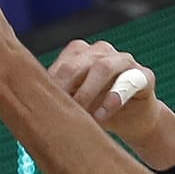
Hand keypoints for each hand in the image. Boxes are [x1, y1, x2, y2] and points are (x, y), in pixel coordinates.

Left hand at [47, 40, 162, 144]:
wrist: (134, 121)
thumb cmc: (98, 111)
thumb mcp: (75, 104)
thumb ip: (59, 98)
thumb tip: (30, 108)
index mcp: (80, 54)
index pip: (61, 66)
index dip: (51, 87)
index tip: (42, 110)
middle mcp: (102, 51)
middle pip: (78, 65)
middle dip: (67, 90)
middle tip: (59, 114)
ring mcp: (125, 60)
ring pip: (103, 67)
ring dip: (89, 93)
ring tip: (83, 116)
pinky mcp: (145, 75)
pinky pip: (130, 81)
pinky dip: (115, 97)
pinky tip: (104, 113)